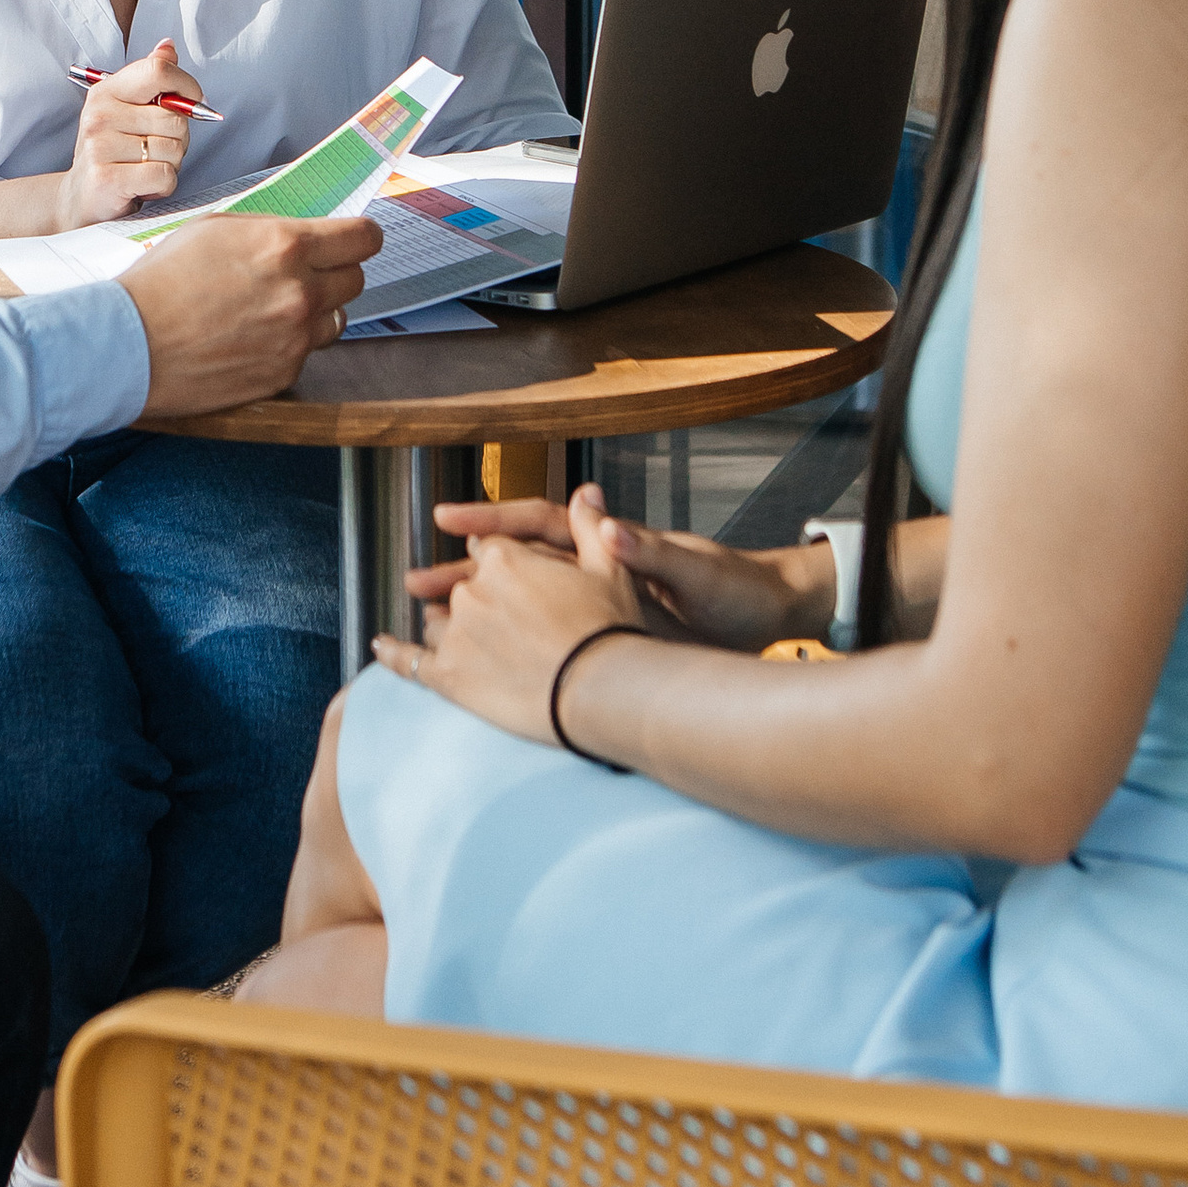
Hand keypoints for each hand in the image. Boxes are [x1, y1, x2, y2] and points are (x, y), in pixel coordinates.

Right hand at [58, 42, 202, 228]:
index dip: (187, 85)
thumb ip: (149, 79)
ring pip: (173, 149)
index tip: (192, 101)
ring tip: (145, 168)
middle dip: (178, 139)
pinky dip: (164, 186)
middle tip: (155, 151)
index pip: (157, 71)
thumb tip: (168, 46)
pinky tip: (144, 186)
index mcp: (107, 91)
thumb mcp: (126, 110)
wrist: (81, 198)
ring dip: (171, 165)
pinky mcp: (107, 178)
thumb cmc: (111, 153)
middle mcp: (99, 115)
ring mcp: (100, 146)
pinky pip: (164, 176)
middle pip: (175, 118)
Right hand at [130, 212, 379, 416]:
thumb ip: (269, 229)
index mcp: (285, 246)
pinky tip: (253, 338)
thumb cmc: (162, 281)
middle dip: (336, 273)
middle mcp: (300, 292)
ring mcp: (295, 338)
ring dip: (317, 312)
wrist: (130, 343)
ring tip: (274, 309)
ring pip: (337, 319)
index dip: (361, 236)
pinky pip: (306, 353)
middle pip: (356, 279)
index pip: (363, 238)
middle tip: (305, 274)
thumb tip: (303, 232)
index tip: (355, 240)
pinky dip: (289, 344)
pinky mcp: (283, 374)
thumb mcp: (215, 228)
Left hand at [373, 482, 650, 741]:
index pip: (488, 551)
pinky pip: (409, 661)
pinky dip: (392, 653)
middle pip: (462, 587)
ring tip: (473, 648)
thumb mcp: (610, 569)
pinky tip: (381, 646)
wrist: (604, 690)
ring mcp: (457, 633)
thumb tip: (587, 491)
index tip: (514, 582)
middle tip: (503, 625)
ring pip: (439, 621)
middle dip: (480, 602)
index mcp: (504, 558)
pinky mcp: (448, 676)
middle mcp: (473, 590)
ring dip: (451, 629)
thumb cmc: (612, 630)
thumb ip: (590, 528)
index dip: (502, 568)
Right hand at [405, 489, 836, 653]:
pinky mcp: (607, 632)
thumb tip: (605, 525)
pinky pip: (547, 633)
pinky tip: (484, 666)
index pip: (540, 521)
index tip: (448, 521)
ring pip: (524, 600)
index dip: (492, 520)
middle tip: (417, 584)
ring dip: (482, 610)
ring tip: (434, 628)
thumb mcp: (695, 573)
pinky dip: (513, 645)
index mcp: (612, 543)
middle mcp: (597, 566)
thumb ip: (648, 551)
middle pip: (518, 563)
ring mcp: (598, 600)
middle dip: (467, 572)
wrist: (770, 617)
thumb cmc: (736, 591)